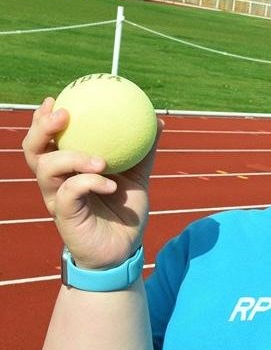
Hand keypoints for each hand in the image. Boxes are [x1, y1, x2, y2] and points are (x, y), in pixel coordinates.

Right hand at [22, 98, 161, 268]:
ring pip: (46, 168)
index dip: (43, 119)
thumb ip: (144, 152)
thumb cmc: (124, 213)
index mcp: (68, 169)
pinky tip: (109, 183)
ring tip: (100, 160)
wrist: (124, 250)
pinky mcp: (64, 216)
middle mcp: (56, 182)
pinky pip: (70, 192)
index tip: (54, 99)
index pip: (47, 140)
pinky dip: (89, 182)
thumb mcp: (138, 178)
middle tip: (62, 115)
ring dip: (72, 156)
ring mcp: (57, 199)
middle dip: (42, 129)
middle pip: (33, 150)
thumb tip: (158, 121)